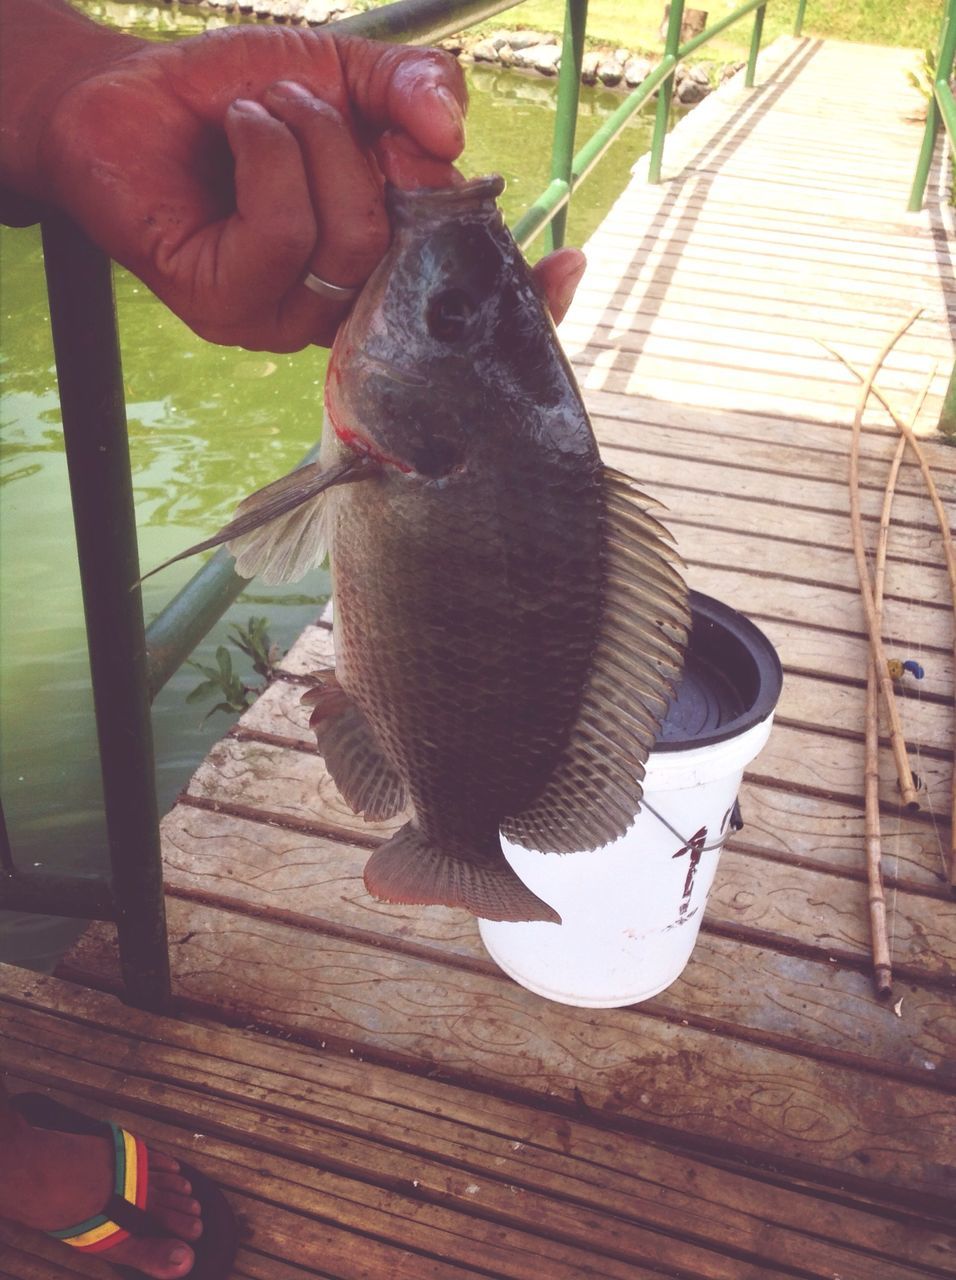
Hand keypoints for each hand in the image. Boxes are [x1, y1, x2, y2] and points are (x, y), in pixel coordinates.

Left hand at [16, 15, 466, 348]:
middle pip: (391, 243)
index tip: (393, 124)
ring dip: (304, 141)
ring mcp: (279, 318)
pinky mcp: (224, 311)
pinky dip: (265, 155)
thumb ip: (412, 88)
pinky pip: (281, 236)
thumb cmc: (230, 98)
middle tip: (293, 99)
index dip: (429, 176)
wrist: (126, 95)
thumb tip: (453, 134)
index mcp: (371, 264)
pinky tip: (236, 131)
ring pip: (345, 244)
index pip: (438, 253)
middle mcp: (331, 305)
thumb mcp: (341, 73)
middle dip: (346, 143)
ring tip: (256, 111)